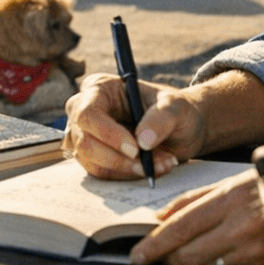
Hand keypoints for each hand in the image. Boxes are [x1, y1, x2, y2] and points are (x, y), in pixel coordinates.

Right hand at [62, 73, 203, 180]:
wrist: (180, 130)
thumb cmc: (174, 110)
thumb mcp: (176, 107)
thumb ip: (161, 119)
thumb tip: (143, 141)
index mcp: (99, 88)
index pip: (88, 113)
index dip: (108, 134)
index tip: (135, 149)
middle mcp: (84, 110)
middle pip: (84, 141)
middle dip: (118, 159)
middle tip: (148, 165)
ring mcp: (84, 135)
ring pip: (92, 162)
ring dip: (127, 169)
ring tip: (160, 164)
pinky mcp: (91, 157)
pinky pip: (101, 173)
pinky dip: (127, 176)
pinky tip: (151, 168)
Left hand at [130, 171, 263, 264]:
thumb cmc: (257, 191)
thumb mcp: (222, 186)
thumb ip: (188, 202)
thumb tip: (158, 219)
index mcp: (228, 202)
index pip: (181, 229)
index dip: (154, 245)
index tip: (137, 256)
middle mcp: (242, 230)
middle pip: (188, 255)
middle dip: (169, 257)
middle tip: (163, 253)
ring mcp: (253, 254)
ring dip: (194, 260)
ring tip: (206, 243)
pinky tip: (225, 252)